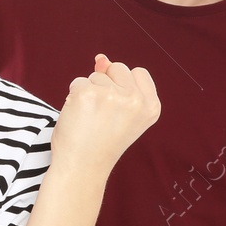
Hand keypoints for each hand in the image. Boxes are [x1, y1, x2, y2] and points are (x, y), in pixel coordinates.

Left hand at [52, 54, 159, 174]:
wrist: (82, 168)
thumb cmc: (100, 143)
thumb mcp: (121, 113)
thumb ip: (117, 83)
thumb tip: (101, 57)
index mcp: (151, 106)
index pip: (138, 73)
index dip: (122, 86)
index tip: (117, 111)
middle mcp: (135, 99)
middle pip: (117, 68)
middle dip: (105, 85)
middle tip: (102, 116)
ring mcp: (111, 95)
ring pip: (96, 75)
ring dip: (88, 92)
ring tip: (90, 120)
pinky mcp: (87, 94)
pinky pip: (78, 82)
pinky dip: (74, 97)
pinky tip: (78, 117)